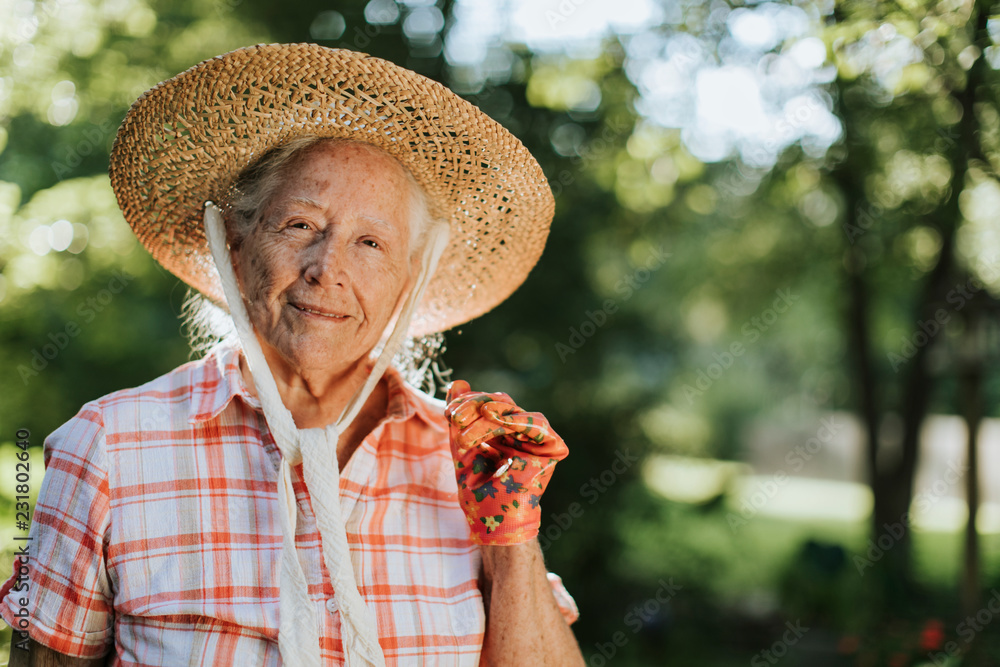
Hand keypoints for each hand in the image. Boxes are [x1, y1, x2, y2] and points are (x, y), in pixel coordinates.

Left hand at [445, 380, 568, 544]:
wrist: (491, 521)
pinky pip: (538, 424)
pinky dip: (518, 420)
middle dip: (474, 406)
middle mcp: (519, 430)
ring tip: (467, 431)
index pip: (486, 402)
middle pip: (500, 402)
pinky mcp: (551, 447)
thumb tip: (456, 382)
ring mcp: (535, 438)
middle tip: (456, 419)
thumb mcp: (462, 447)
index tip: (449, 413)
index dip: (468, 402)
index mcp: (500, 429)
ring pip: (513, 411)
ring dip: (487, 418)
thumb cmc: (477, 489)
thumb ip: (459, 416)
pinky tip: (498, 421)